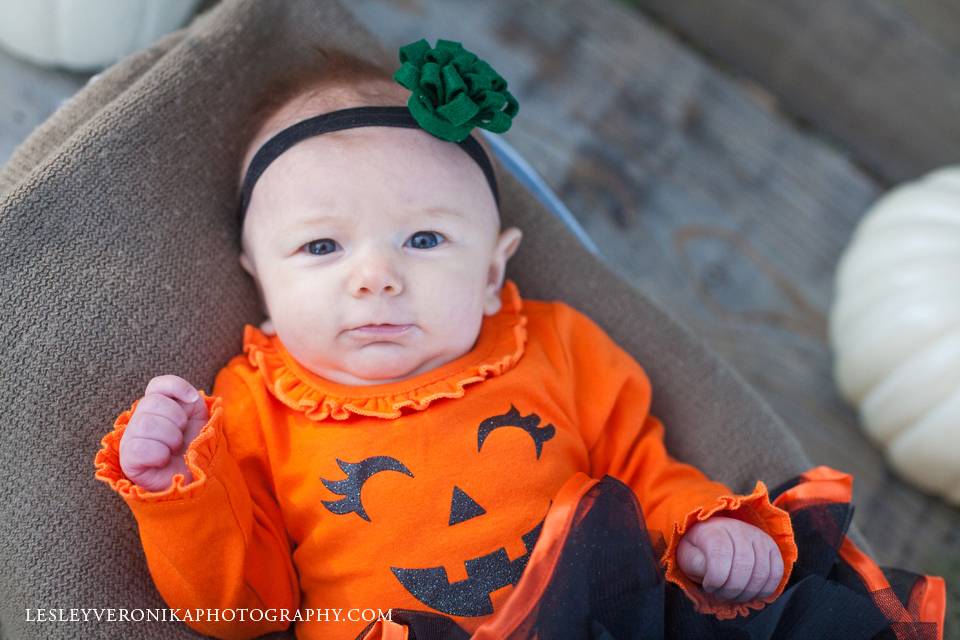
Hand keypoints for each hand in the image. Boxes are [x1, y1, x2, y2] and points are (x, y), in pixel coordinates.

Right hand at [119, 375, 209, 491]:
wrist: (196, 479)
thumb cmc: (196, 448)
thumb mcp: (199, 419)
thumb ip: (192, 400)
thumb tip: (189, 396)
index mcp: (159, 407)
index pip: (157, 385)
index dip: (175, 387)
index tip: (192, 401)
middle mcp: (141, 419)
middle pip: (151, 402)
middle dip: (176, 419)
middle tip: (181, 436)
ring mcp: (131, 439)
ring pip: (145, 423)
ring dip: (170, 438)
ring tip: (174, 449)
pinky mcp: (128, 460)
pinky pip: (139, 448)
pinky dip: (158, 454)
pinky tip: (163, 460)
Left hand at [676, 516, 783, 602]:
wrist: (714, 535)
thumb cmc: (699, 549)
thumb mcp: (686, 555)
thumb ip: (694, 563)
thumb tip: (710, 571)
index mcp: (714, 530)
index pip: (720, 556)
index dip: (715, 579)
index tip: (708, 586)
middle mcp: (739, 529)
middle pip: (743, 567)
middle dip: (731, 590)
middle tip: (721, 594)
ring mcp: (758, 537)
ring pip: (761, 572)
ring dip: (747, 593)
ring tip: (734, 595)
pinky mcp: (772, 547)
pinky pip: (776, 572)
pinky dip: (765, 589)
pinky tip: (751, 592)